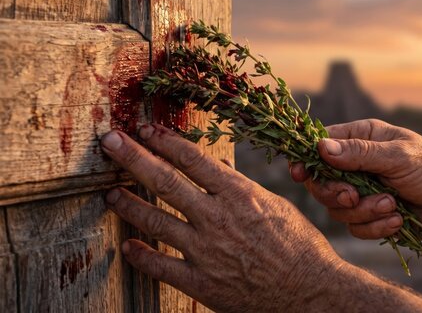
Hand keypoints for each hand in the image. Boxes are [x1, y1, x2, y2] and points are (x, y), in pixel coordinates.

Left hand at [101, 124, 342, 311]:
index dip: (165, 142)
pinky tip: (128, 246)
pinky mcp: (202, 283)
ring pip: (156, 222)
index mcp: (240, 195)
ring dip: (129, 205)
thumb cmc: (299, 246)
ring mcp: (207, 252)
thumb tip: (217, 169)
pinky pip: (161, 267)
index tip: (145, 129)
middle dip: (134, 159)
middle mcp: (218, 219)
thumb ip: (241, 188)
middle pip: (167, 183)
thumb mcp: (276, 206)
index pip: (194, 160)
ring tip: (110, 193)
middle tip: (110, 142)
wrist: (310, 292)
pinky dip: (142, 255)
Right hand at [291, 119, 421, 238]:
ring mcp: (363, 190)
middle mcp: (357, 163)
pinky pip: (355, 226)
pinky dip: (375, 226)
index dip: (306, 159)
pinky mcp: (371, 215)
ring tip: (392, 206)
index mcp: (361, 138)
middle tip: (353, 196)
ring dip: (364, 211)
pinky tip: (397, 220)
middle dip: (337, 193)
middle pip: (321, 181)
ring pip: (337, 208)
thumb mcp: (398, 156)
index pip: (322, 145)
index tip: (297, 172)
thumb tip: (320, 148)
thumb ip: (359, 153)